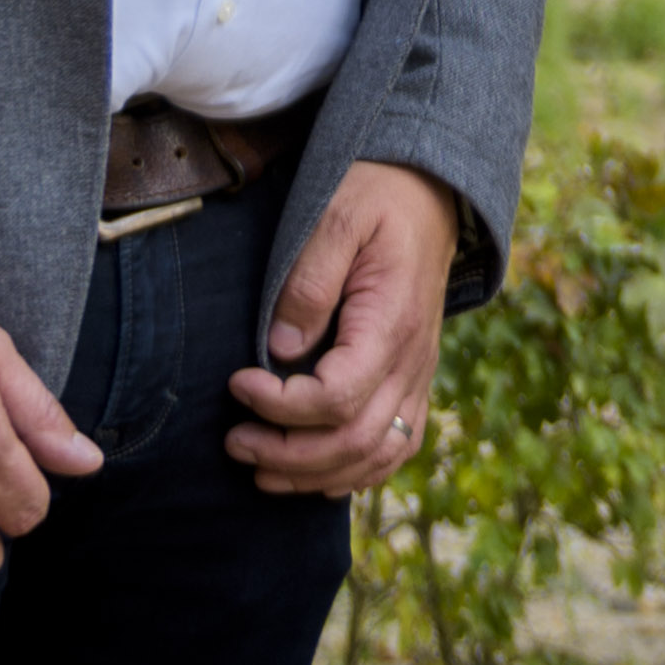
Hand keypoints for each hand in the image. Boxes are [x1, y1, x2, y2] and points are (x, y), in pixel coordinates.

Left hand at [226, 162, 464, 492]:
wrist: (430, 189)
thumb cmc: (378, 197)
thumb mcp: (337, 217)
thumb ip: (309, 283)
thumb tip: (281, 350)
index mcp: (392, 323)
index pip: (337, 398)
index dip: (279, 406)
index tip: (237, 382)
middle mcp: (412, 360)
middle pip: (354, 441)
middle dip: (286, 454)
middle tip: (234, 441)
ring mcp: (418, 375)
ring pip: (376, 456)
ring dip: (314, 474)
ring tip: (260, 468)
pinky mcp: (415, 380)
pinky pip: (397, 448)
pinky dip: (355, 473)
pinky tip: (312, 474)